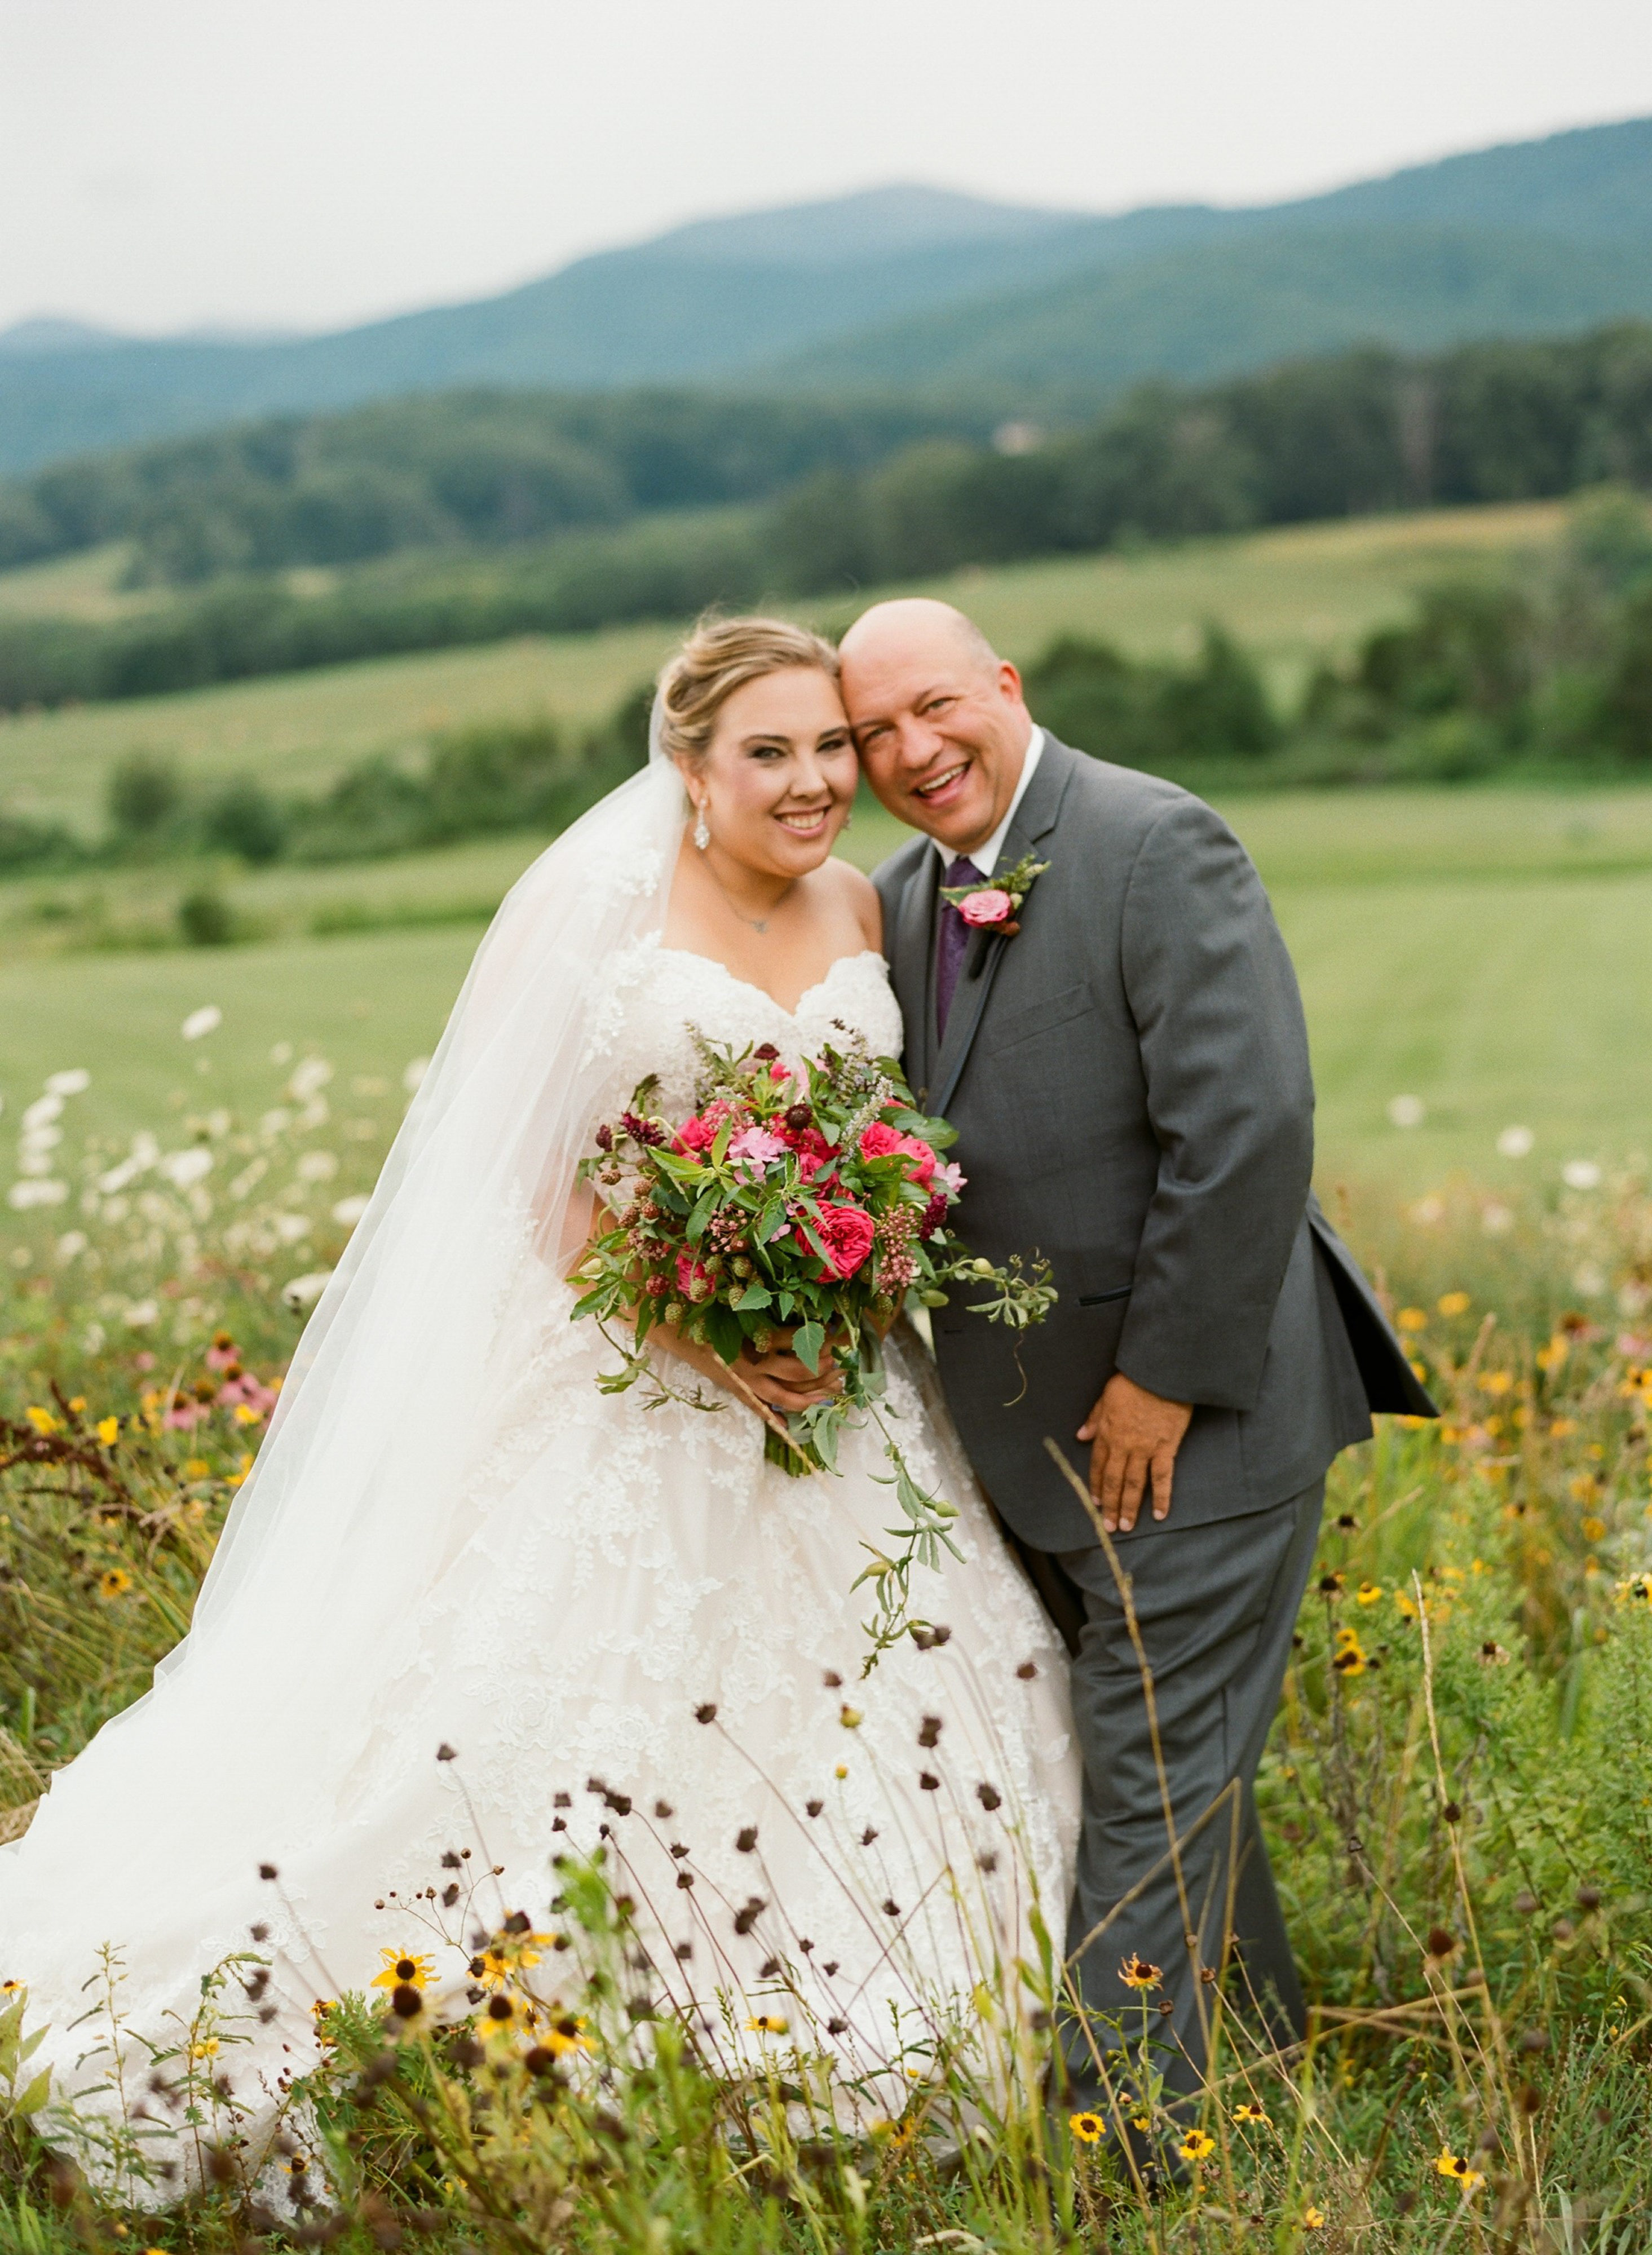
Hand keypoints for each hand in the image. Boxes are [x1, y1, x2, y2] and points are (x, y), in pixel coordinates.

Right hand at [647, 1320, 841, 1413]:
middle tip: (842, 1361)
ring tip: (834, 1389)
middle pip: (800, 1371)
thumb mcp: (741, 1307)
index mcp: (757, 1337)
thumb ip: (770, 1312)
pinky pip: (761, 1411)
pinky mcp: (738, 1391)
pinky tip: (789, 1428)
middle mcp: (756, 1362)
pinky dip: (776, 1420)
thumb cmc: (708, 1312)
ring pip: (789, 1396)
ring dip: (814, 1395)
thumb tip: (805, 1318)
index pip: (799, 1340)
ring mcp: (748, 1381)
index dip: (823, 1338)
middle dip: (825, 1368)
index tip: (840, 1333)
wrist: (674, 1330)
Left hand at [1077, 1372, 1192, 1534]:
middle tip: (1109, 1526)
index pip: (1098, 1465)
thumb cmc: (1134, 1381)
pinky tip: (1160, 1514)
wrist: (1160, 1374)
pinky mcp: (1166, 1449)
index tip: (1096, 1502)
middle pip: (1114, 1480)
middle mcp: (1123, 1445)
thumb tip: (1080, 1436)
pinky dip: (1161, 1497)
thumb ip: (1095, 1418)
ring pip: (1134, 1484)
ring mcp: (1145, 1449)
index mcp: (1107, 1432)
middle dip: (1110, 1505)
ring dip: (1129, 1507)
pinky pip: (1162, 1477)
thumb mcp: (1106, 1396)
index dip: (1096, 1485)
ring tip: (1127, 1527)